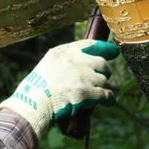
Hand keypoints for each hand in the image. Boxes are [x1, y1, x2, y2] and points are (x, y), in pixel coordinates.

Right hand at [0, 39, 119, 138]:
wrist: (34, 103)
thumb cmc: (37, 88)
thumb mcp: (49, 64)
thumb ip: (65, 62)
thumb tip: (83, 66)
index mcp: (65, 51)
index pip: (90, 44)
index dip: (105, 48)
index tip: (114, 51)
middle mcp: (75, 60)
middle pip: (102, 63)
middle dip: (104, 71)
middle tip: (103, 78)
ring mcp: (81, 76)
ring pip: (103, 80)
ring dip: (102, 87)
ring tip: (98, 92)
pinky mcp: (86, 92)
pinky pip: (105, 94)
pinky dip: (109, 99)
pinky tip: (109, 101)